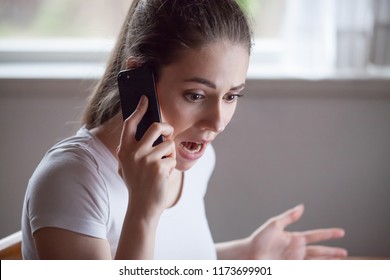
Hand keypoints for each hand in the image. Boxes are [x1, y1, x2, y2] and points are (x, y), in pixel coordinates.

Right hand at [117, 95, 175, 219]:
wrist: (142, 207)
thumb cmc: (138, 183)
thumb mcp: (129, 165)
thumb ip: (135, 147)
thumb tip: (153, 127)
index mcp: (124, 150)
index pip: (130, 123)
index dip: (138, 109)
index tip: (146, 99)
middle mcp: (133, 152)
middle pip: (156, 127)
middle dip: (167, 129)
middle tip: (169, 134)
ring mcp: (146, 159)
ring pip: (168, 144)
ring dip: (170, 153)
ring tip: (162, 165)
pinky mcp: (159, 167)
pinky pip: (172, 158)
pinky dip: (171, 165)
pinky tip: (163, 176)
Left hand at [245, 205, 347, 258]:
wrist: (249, 254)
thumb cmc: (259, 239)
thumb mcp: (274, 224)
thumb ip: (289, 217)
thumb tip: (302, 207)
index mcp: (294, 238)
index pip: (315, 235)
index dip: (328, 234)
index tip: (341, 232)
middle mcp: (296, 250)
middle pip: (318, 251)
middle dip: (331, 252)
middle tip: (344, 252)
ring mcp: (294, 259)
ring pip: (314, 260)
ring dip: (326, 260)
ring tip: (339, 259)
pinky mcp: (290, 266)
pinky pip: (304, 266)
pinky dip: (313, 265)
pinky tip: (322, 265)